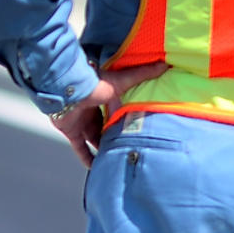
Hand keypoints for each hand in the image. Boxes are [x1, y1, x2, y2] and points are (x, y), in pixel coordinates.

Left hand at [51, 62, 170, 166]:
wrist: (69, 91)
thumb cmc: (96, 83)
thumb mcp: (124, 80)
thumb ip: (143, 74)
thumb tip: (164, 64)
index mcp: (104, 99)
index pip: (117, 111)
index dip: (126, 120)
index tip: (138, 129)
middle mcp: (92, 112)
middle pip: (106, 128)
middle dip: (115, 137)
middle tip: (130, 148)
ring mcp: (81, 123)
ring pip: (94, 140)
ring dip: (104, 149)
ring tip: (119, 161)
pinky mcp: (71, 133)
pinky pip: (80, 150)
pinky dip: (87, 159)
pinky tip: (97, 169)